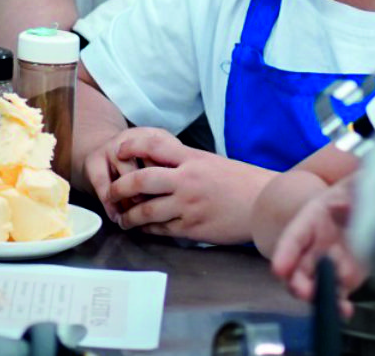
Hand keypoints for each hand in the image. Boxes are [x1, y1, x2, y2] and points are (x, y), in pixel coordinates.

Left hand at [103, 127, 271, 244]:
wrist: (263, 203)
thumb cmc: (238, 181)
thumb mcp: (210, 161)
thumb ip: (184, 162)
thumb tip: (157, 164)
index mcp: (191, 158)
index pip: (153, 145)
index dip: (132, 146)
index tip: (118, 151)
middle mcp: (187, 180)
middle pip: (142, 179)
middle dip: (120, 187)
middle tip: (111, 192)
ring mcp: (188, 205)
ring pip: (147, 209)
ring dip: (129, 215)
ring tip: (122, 218)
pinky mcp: (193, 228)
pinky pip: (162, 229)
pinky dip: (148, 229)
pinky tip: (143, 229)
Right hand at [271, 181, 366, 314]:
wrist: (374, 201)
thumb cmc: (359, 190)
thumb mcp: (356, 186)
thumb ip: (351, 196)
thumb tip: (344, 206)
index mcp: (313, 218)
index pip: (294, 237)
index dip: (284, 254)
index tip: (278, 269)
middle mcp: (317, 244)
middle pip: (299, 268)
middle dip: (297, 282)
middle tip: (302, 290)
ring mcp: (331, 264)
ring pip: (316, 285)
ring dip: (317, 296)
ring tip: (328, 304)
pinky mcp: (347, 279)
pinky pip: (338, 295)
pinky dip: (339, 306)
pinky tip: (345, 310)